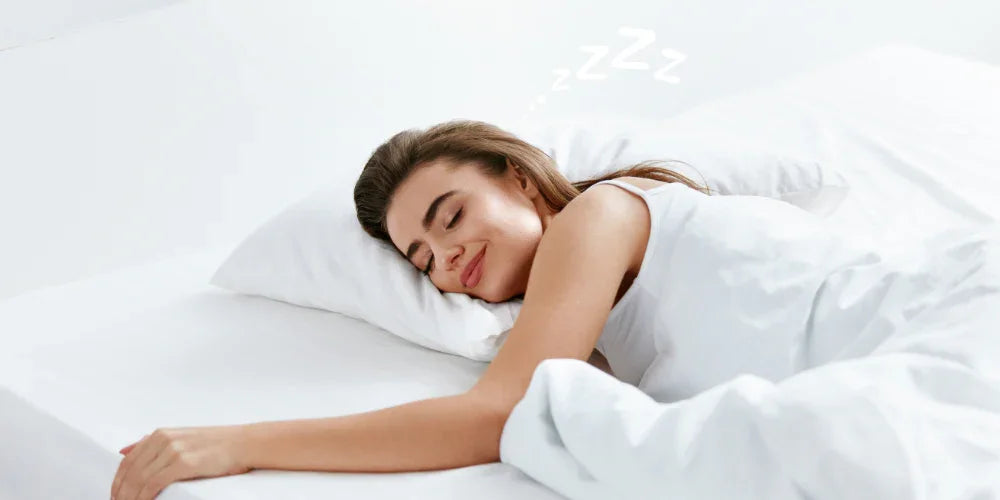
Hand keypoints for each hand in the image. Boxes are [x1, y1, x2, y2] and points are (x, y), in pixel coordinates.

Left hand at [110, 425, 252, 499]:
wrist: (244, 443)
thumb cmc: (217, 444)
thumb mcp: (182, 437)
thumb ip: (153, 443)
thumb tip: (125, 450)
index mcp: (161, 434)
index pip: (128, 461)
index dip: (117, 481)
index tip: (115, 495)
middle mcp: (164, 439)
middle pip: (130, 471)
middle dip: (120, 492)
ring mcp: (174, 450)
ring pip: (139, 479)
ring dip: (129, 497)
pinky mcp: (184, 463)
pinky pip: (154, 484)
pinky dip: (143, 497)